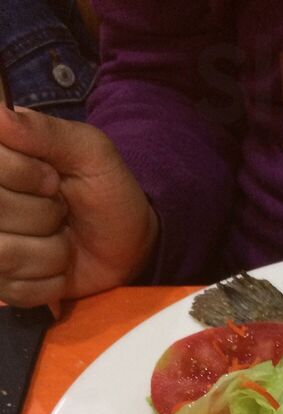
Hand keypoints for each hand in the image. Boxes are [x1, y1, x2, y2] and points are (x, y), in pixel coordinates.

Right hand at [0, 106, 157, 306]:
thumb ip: (46, 132)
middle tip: (62, 211)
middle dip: (43, 215)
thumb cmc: (107, 191)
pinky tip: (60, 268)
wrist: (129, 245)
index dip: (25, 175)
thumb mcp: (89, 151)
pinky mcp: (3, 285)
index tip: (53, 178)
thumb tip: (0, 115)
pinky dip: (52, 282)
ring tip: (63, 240)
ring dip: (51, 252)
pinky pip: (18, 289)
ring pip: (4, 254)